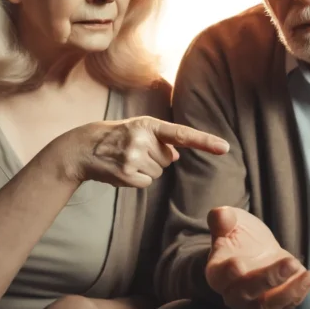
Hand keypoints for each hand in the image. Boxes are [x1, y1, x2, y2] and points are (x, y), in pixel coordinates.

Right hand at [45, 116, 229, 188]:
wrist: (84, 147)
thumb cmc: (117, 137)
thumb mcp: (139, 130)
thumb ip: (161, 140)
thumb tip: (176, 155)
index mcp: (149, 124)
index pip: (182, 134)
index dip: (205, 141)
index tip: (225, 148)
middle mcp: (142, 138)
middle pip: (167, 160)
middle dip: (154, 159)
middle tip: (132, 152)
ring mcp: (133, 156)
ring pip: (157, 173)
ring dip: (144, 170)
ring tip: (125, 159)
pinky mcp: (125, 174)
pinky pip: (146, 183)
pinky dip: (136, 180)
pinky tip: (122, 170)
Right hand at [205, 206, 309, 308]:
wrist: (257, 252)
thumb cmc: (240, 236)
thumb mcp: (232, 221)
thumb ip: (224, 219)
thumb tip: (221, 213)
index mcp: (217, 272)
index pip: (219, 277)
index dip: (228, 273)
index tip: (239, 264)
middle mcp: (232, 293)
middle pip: (245, 294)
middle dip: (268, 279)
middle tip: (289, 262)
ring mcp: (252, 304)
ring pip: (266, 308)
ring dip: (287, 293)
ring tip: (306, 274)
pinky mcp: (272, 308)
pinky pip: (284, 308)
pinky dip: (298, 294)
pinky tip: (309, 277)